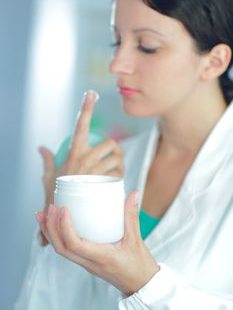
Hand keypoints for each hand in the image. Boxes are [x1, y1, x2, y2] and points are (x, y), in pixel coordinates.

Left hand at [35, 191, 159, 295]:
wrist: (140, 285)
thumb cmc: (139, 265)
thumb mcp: (137, 239)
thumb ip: (132, 215)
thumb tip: (133, 194)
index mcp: (102, 257)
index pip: (75, 245)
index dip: (65, 227)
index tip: (64, 209)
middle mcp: (90, 263)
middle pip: (61, 248)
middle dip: (51, 227)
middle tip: (51, 207)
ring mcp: (86, 264)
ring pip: (60, 251)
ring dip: (49, 232)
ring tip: (44, 214)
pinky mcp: (86, 262)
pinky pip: (66, 251)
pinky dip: (56, 237)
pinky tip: (54, 226)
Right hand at [39, 91, 123, 244]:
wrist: (66, 216)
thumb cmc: (57, 195)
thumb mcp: (50, 177)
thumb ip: (48, 160)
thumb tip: (41, 147)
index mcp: (73, 153)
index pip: (81, 125)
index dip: (86, 108)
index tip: (91, 93)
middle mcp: (85, 159)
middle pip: (111, 143)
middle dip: (115, 149)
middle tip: (113, 157)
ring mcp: (96, 171)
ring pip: (117, 157)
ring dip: (119, 163)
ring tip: (115, 171)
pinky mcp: (105, 183)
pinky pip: (119, 173)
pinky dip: (120, 176)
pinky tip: (116, 181)